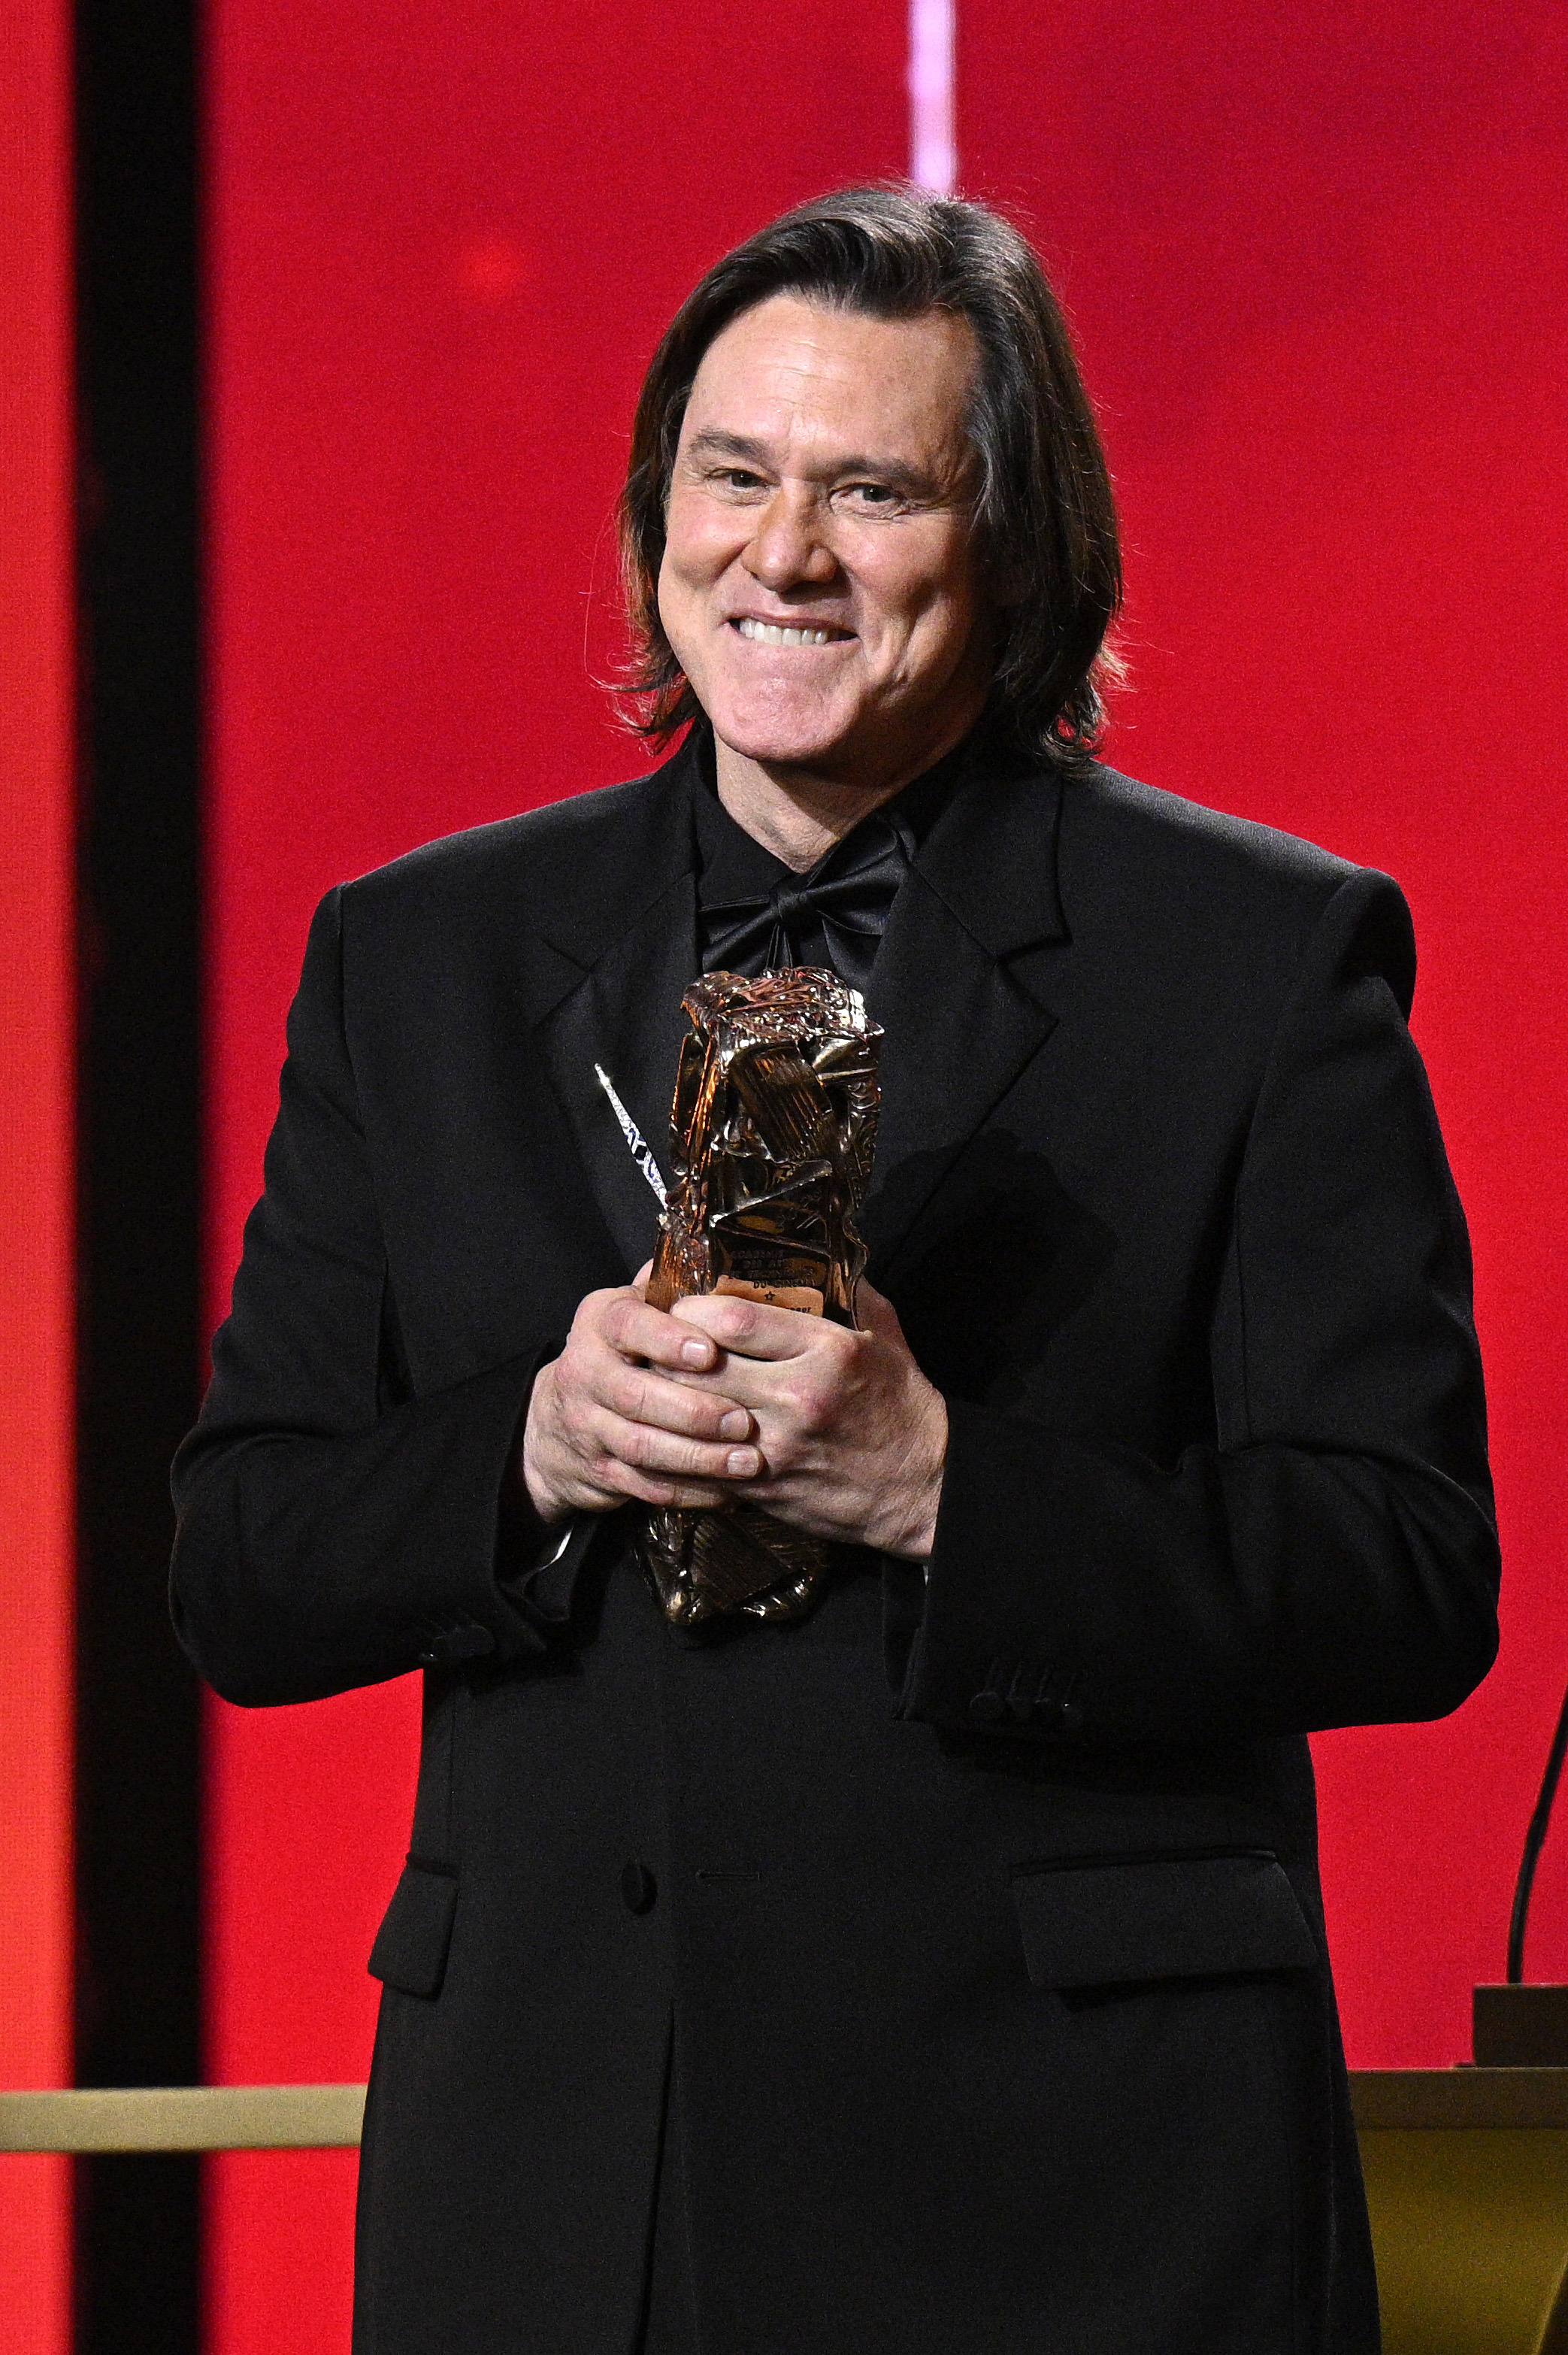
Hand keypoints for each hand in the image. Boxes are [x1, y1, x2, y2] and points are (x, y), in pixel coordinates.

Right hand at [521, 1281, 759, 1522]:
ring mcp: (588, 1425)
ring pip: (643, 1446)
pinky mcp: (600, 1469)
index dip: (668, 1340)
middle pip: (636, 1395)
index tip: (709, 1353)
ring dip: (698, 1457)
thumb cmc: (620, 1355)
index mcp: (600, 1323)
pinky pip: (645, 1485)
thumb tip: (721, 1256)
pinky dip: (689, 1491)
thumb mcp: (633, 1311)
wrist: (558, 1422)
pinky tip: (727, 1491)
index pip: (629, 1326)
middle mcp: (585, 1371)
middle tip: (744, 1420)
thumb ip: (670, 1288)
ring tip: (747, 1461)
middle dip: (694, 1411)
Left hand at [667, 1280, 946, 1559]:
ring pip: (692, 1415)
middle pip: (699, 1367)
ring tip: (656, 1378)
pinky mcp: (764, 1484)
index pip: (734, 1320)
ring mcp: (777, 1445)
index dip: (694, 1307)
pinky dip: (681, 1440)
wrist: (922, 1486)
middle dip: (666, 1351)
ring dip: (666, 1396)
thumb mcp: (884, 1334)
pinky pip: (703, 1458)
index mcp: (828, 1351)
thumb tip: (811, 1252)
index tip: (683, 1303)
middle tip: (653, 1340)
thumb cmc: (902, 1405)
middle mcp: (798, 1397)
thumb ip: (845, 1291)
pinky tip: (673, 1426)